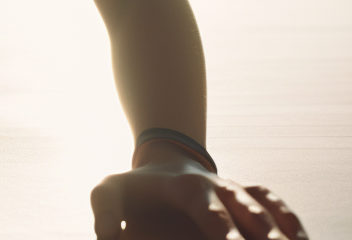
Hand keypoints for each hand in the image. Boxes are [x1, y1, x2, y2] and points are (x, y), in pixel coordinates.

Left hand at [90, 145, 306, 239]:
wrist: (159, 162)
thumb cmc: (133, 187)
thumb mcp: (109, 191)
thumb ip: (104, 213)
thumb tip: (105, 239)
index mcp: (186, 187)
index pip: (208, 210)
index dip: (222, 229)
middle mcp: (217, 185)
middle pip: (245, 209)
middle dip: (261, 236)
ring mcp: (234, 188)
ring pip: (263, 207)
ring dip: (282, 231)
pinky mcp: (246, 194)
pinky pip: (272, 202)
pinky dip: (290, 220)